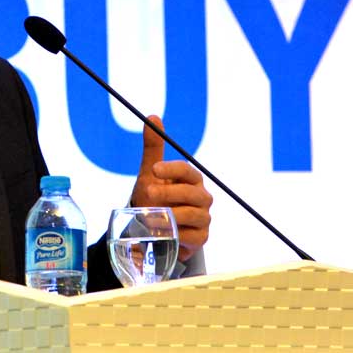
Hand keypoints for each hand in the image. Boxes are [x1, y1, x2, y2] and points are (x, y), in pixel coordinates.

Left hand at [129, 115, 211, 259]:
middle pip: (192, 193)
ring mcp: (203, 218)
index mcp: (191, 178)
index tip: (154, 169)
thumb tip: (152, 116)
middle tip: (149, 193)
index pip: (186, 170)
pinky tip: (165, 234)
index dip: (171, 169)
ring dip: (172, 216)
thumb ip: (153, 146)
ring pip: (194, 215)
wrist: (153, 228)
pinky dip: (179, 235)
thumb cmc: (155, 196)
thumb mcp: (150, 173)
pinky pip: (194, 236)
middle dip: (170, 193)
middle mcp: (201, 197)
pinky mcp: (201, 237)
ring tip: (150, 218)